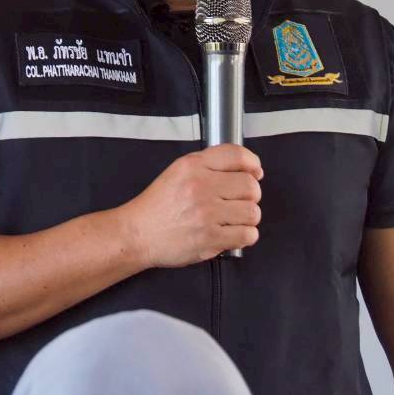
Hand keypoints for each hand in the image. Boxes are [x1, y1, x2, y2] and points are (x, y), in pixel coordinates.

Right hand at [121, 144, 262, 267]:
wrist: (138, 233)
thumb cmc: (159, 204)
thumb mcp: (179, 171)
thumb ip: (210, 165)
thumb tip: (250, 169)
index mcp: (193, 166)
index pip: (237, 155)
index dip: (253, 163)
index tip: (255, 173)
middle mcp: (201, 187)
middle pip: (250, 186)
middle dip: (251, 195)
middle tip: (239, 202)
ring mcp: (206, 214)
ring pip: (252, 212)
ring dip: (248, 218)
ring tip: (234, 220)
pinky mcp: (209, 239)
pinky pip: (247, 235)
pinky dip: (245, 236)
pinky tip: (233, 234)